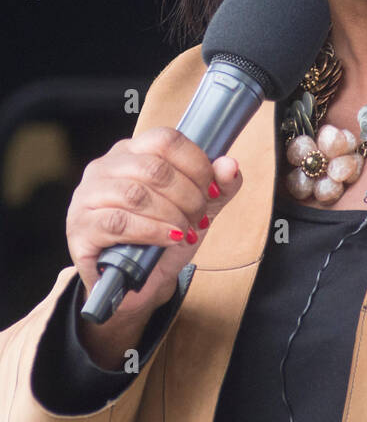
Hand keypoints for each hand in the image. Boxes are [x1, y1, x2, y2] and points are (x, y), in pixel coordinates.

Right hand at [66, 127, 243, 322]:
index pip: (165, 139)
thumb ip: (218, 186)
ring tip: (184, 231)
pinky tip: (169, 238)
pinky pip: (118, 222)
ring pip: (135, 194)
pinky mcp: (81, 228)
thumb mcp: (197, 209)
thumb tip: (230, 165)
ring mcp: (88, 196)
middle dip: (187, 196)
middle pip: (154, 168)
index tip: (212, 190)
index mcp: (133, 152)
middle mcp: (105, 167)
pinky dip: (151, 231)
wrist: (134, 282)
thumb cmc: (162, 237)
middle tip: (199, 217)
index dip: (196, 164)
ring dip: (171, 215)